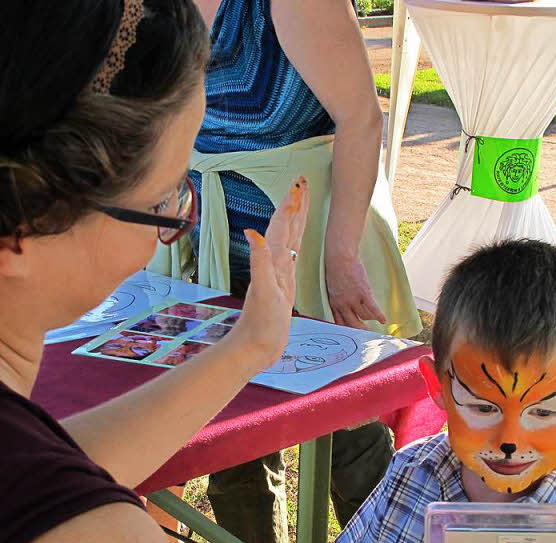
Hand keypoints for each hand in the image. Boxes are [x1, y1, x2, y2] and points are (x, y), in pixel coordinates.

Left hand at [228, 176, 308, 369]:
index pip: (282, 227)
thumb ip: (259, 261)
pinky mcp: (282, 285)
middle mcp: (274, 264)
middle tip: (303, 183)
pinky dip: (294, 244)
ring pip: (289, 239)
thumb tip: (253, 231)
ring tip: (301, 201)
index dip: (290, 205)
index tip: (299, 184)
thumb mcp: (264, 292)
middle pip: (286, 227)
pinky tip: (293, 241)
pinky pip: (291, 256)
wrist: (254, 347)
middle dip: (294, 205)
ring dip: (295, 219)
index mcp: (272, 262)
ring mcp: (278, 274)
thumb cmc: (260, 324)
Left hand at [324, 246, 385, 328]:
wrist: (340, 258)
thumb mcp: (332, 288)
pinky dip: (379, 315)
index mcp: (334, 303)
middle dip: (360, 330)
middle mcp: (343, 304)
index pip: (340, 322)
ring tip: (375, 319)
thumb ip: (337, 298)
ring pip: (364, 316)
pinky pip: (373, 308)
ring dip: (371, 318)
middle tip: (366, 333)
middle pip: (352, 323)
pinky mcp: (364, 293)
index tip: (353, 333)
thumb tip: (346, 306)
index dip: (347, 329)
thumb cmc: (336, 269)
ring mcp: (353, 299)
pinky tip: (383, 320)